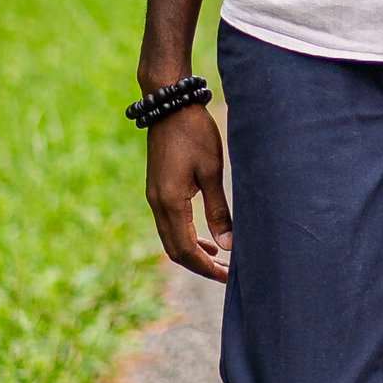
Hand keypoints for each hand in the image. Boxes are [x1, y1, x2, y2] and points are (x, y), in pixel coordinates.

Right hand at [146, 98, 232, 280]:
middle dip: (200, 266)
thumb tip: (227, 244)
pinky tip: (206, 239)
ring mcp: (154, 197)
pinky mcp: (158, 190)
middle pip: (175, 250)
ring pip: (170, 239)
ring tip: (219, 260)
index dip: (207, 267)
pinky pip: (169, 224)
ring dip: (193, 253)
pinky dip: (186, 237)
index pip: (186, 250)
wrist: (170, 106)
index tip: (228, 276)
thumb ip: (218, 209)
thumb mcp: (212, 171)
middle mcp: (157, 204)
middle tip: (226, 274)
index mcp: (170, 202)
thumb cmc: (195, 134)